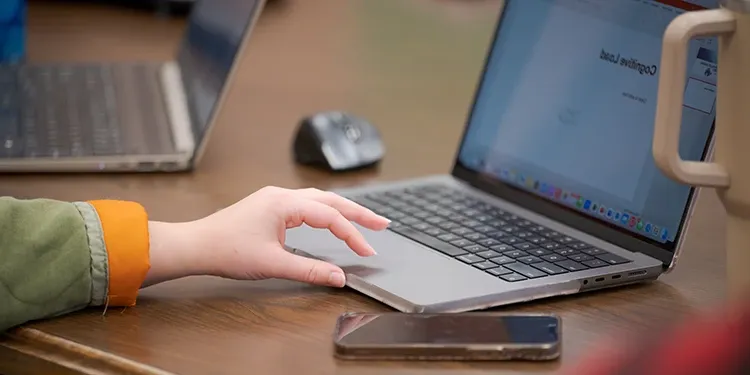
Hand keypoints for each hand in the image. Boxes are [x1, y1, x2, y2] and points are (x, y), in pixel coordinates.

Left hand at [144, 187, 389, 287]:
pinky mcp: (270, 206)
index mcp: (285, 204)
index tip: (366, 251)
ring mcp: (275, 198)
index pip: (330, 217)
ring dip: (343, 210)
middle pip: (330, 200)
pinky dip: (325, 211)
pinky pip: (306, 203)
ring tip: (365, 219)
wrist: (197, 245)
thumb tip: (338, 276)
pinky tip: (331, 218)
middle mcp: (282, 195)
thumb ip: (310, 270)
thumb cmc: (227, 250)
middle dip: (358, 213)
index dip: (352, 235)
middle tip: (383, 223)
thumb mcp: (273, 264)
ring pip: (319, 200)